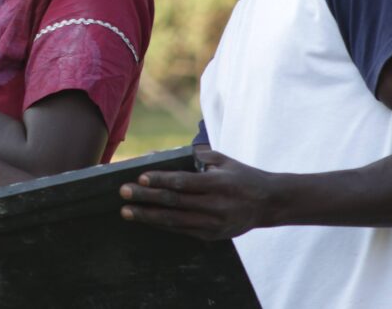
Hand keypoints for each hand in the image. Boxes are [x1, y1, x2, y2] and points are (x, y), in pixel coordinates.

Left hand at [118, 148, 276, 239]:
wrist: (268, 203)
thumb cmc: (240, 175)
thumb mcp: (221, 160)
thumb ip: (193, 156)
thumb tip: (157, 154)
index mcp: (219, 184)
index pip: (184, 182)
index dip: (161, 180)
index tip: (139, 177)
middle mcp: (217, 206)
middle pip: (175, 202)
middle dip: (146, 197)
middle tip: (123, 192)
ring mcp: (214, 224)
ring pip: (175, 221)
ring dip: (147, 216)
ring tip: (126, 211)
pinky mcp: (212, 236)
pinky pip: (182, 230)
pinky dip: (161, 224)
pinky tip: (145, 219)